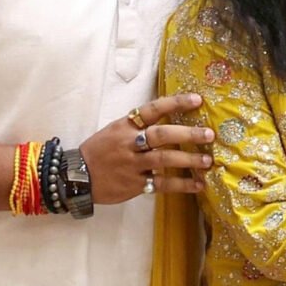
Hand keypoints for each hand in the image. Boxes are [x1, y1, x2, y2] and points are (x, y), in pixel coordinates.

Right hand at [82, 93, 213, 203]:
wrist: (76, 177)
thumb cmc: (100, 151)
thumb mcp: (114, 131)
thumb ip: (139, 126)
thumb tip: (173, 120)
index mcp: (124, 125)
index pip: (152, 110)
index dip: (175, 103)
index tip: (197, 100)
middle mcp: (128, 143)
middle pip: (161, 135)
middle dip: (187, 134)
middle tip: (209, 134)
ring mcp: (131, 164)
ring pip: (163, 159)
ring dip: (188, 160)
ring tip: (207, 161)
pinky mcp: (134, 184)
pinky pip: (162, 184)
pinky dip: (182, 185)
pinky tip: (199, 185)